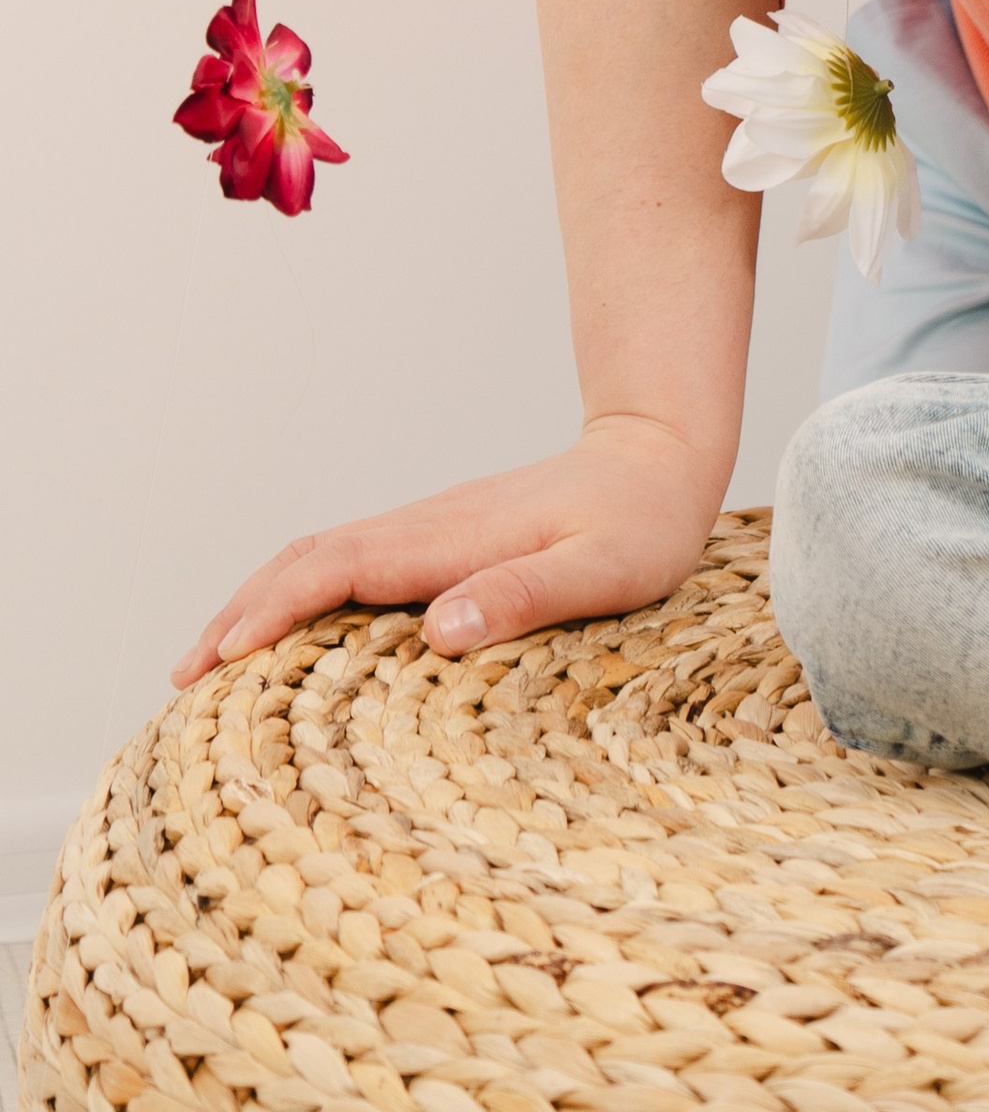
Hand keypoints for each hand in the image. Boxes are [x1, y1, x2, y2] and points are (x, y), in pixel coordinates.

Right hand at [170, 410, 727, 684]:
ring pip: (321, 557)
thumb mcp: (603, 570)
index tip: (218, 659)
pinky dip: (298, 594)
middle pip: (307, 559)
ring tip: (207, 664)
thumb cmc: (642, 521)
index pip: (338, 571)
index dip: (273, 612)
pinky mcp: (441, 539)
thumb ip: (524, 595)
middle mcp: (427, 527)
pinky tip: (288, 634)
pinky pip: (350, 564)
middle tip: (180, 679)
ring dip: (259, 601)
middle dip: (239, 612)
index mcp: (452, 539)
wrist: (662, 455)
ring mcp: (430, 529)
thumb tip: (439, 631)